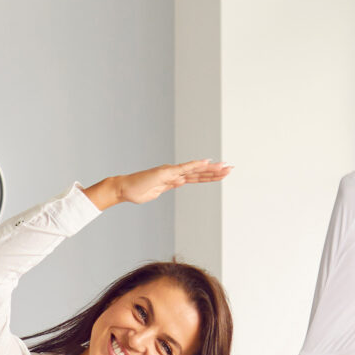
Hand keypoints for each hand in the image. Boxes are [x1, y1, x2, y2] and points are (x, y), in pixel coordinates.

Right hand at [81, 159, 231, 210]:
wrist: (123, 189)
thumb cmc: (136, 192)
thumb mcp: (156, 193)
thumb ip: (167, 187)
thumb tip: (178, 183)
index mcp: (173, 180)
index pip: (195, 177)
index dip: (209, 176)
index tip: (222, 174)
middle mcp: (174, 174)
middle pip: (199, 173)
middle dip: (215, 171)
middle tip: (230, 168)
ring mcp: (171, 172)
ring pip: (195, 170)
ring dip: (211, 169)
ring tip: (225, 166)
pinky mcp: (166, 173)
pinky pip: (184, 169)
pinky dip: (195, 165)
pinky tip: (206, 162)